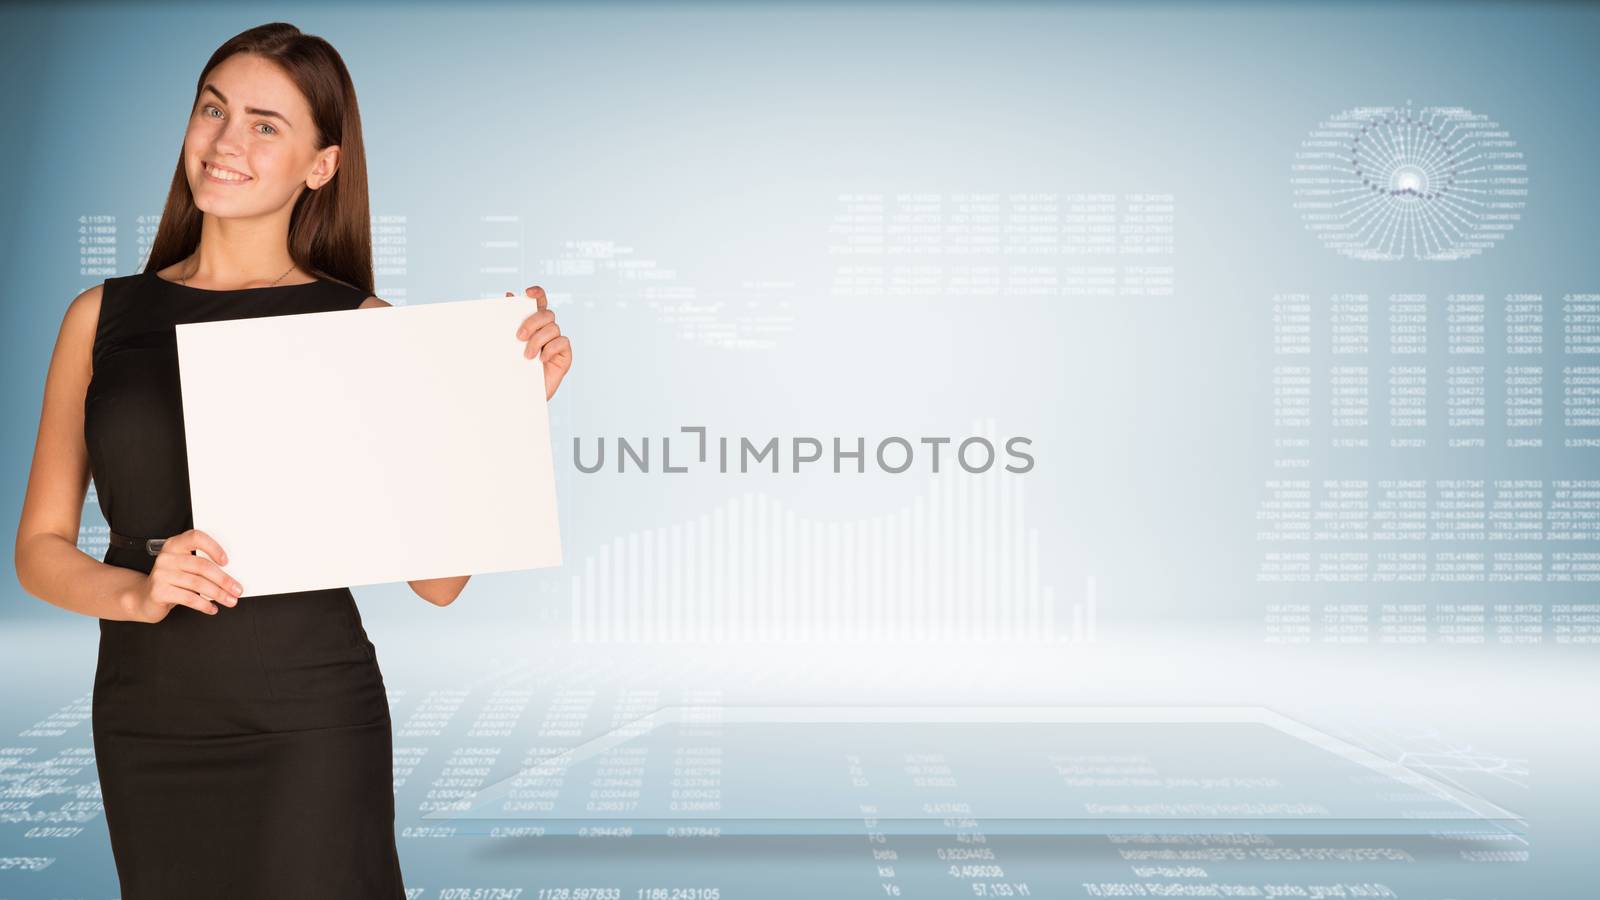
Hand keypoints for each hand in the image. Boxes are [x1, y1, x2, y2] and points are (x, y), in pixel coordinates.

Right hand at [128, 528, 244, 622]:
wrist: (144, 598)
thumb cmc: (172, 581)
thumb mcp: (184, 568)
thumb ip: (201, 565)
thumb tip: (231, 576)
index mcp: (175, 545)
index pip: (196, 537)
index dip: (213, 547)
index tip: (227, 561)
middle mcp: (167, 557)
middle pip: (202, 566)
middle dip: (224, 580)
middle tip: (237, 590)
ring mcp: (161, 574)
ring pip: (198, 584)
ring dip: (218, 594)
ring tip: (230, 601)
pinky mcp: (159, 591)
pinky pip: (188, 598)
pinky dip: (204, 605)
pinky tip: (212, 608)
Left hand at [507, 284, 571, 400]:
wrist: (520, 395)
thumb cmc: (513, 369)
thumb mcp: (507, 345)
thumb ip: (510, 322)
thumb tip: (509, 295)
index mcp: (533, 324)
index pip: (539, 302)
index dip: (537, 293)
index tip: (528, 292)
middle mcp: (547, 330)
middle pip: (546, 314)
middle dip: (532, 322)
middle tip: (519, 336)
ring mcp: (557, 342)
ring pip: (553, 328)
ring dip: (538, 340)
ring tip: (527, 356)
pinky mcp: (565, 355)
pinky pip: (563, 342)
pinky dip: (551, 348)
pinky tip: (542, 359)